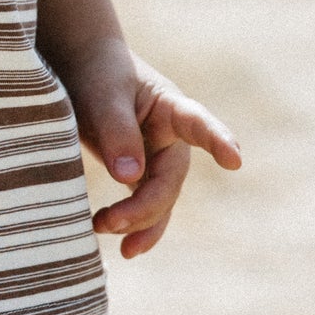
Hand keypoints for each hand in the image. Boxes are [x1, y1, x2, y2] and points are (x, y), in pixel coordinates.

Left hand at [71, 41, 240, 258]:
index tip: (234, 159)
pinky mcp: (138, 172)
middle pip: (169, 181)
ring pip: (159, 201)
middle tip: (108, 221)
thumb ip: (117, 132)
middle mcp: (171, 137)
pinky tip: (122, 246)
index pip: (198, 124)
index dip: (217, 141)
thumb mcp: (103, 96)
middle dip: (144, 207)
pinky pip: (143, 206)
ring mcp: (157, 157)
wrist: (81, 68)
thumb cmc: (97, 74)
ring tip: (101, 228)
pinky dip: (132, 225)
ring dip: (138, 223)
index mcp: (170, 107)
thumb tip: (130, 177)